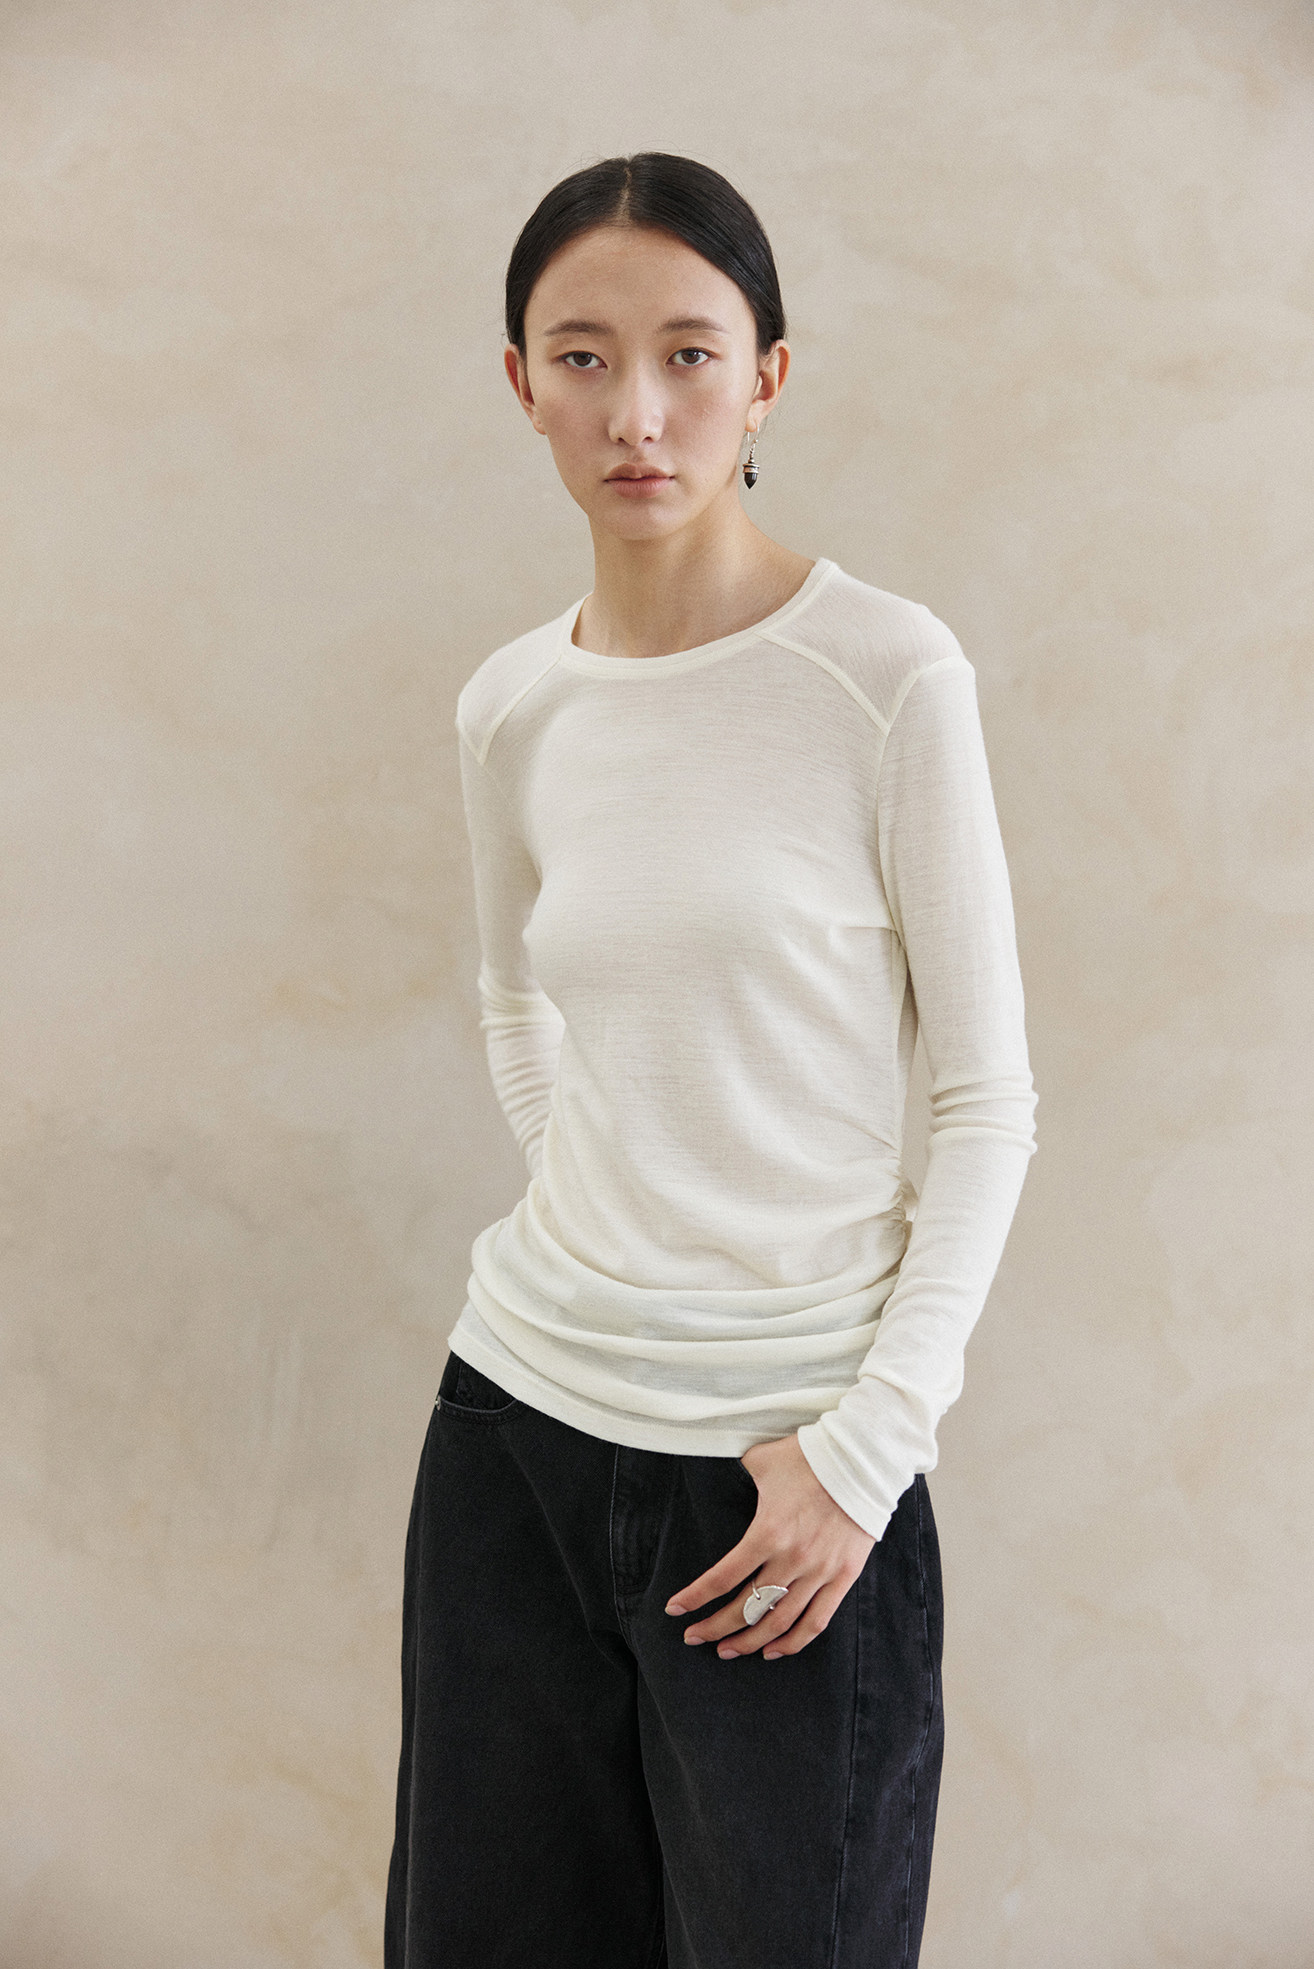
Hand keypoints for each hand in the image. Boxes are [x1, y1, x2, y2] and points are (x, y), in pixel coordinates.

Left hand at [664, 1433, 875, 1660]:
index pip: (723, 1578)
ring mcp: (820, 1572)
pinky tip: (773, 1650)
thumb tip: (723, 1473)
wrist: (864, 1460)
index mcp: (768, 1532)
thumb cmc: (810, 1457)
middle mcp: (792, 1559)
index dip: (695, 1597)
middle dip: (716, 1628)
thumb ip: (740, 1473)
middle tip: (695, 1637)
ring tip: (728, 1650)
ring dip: (750, 1642)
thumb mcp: (763, 1459)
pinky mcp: (843, 1577)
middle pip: (747, 1608)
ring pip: (779, 1623)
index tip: (675, 1609)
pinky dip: (793, 1642)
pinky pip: (816, 1622)